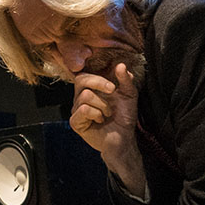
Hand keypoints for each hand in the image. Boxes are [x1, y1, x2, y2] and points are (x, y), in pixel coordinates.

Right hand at [70, 63, 144, 195]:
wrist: (124, 139)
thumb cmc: (124, 117)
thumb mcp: (129, 95)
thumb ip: (125, 80)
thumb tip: (121, 65)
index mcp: (91, 90)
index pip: (84, 75)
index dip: (97, 77)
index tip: (113, 86)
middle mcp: (80, 98)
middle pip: (80, 80)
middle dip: (99, 83)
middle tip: (112, 91)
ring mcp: (76, 110)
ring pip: (85, 96)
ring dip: (103, 104)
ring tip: (108, 113)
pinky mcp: (75, 122)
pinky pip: (83, 110)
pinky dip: (96, 114)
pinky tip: (101, 120)